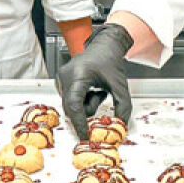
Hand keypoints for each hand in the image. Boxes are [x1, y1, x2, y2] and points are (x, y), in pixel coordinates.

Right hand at [55, 23, 133, 139]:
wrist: (104, 46)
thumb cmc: (110, 60)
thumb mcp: (120, 85)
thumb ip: (123, 107)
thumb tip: (121, 125)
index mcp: (78, 74)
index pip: (74, 104)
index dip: (79, 123)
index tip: (85, 137)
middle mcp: (65, 76)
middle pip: (71, 107)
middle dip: (87, 112)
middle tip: (100, 111)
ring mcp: (61, 79)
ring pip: (71, 106)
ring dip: (87, 105)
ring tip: (99, 92)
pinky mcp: (61, 82)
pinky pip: (70, 100)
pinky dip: (82, 100)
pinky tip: (91, 89)